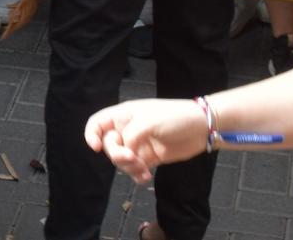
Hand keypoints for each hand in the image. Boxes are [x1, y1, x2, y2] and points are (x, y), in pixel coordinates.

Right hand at [85, 99, 208, 183]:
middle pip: (109, 145)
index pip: (98, 123)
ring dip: (128, 168)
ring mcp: (139, 145)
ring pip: (122, 160)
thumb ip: (131, 136)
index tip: (97, 148)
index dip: (91, 134)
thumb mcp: (148, 122)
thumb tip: (125, 151)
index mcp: (123, 115)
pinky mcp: (150, 158)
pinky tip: (146, 177)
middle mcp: (128, 130)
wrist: (201, 128)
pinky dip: (137, 175)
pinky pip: (135, 169)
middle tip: (132, 159)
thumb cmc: (174, 117)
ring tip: (143, 170)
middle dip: (118, 155)